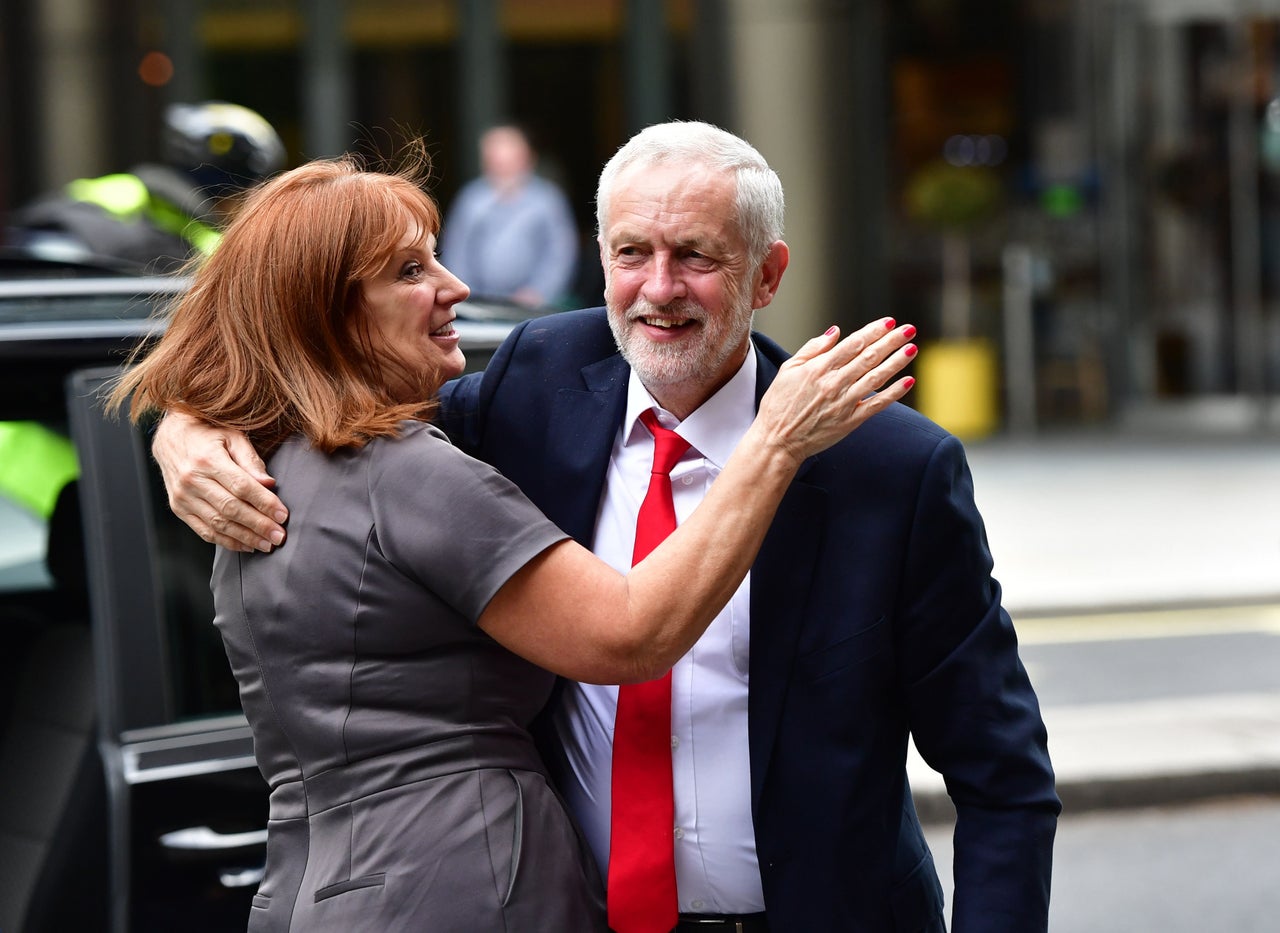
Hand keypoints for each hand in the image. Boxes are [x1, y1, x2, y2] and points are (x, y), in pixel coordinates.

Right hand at [152, 411, 287, 551]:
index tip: (283, 515)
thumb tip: (269, 484)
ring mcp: (183, 496)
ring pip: (218, 524)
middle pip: (231, 509)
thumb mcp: (232, 436)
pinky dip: (226, 541)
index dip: (264, 503)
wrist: (170, 437)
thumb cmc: (208, 434)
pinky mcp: (179, 508)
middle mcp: (192, 480)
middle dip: (258, 525)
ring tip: (267, 544)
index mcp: (208, 459)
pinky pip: (204, 531)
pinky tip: (246, 546)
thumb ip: (251, 460)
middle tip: (279, 537)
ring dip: (245, 538)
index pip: (242, 487)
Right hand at [754, 318, 916, 464]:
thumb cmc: (779, 404)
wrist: (778, 440)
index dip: (873, 331)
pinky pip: (876, 404)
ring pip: (876, 377)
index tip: (889, 322)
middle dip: (891, 341)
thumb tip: (836, 331)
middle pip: (869, 357)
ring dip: (897, 361)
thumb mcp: (788, 369)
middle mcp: (834, 383)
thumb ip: (813, 349)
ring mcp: (844, 402)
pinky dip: (893, 393)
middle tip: (909, 329)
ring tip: (912, 348)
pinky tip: (908, 381)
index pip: (853, 344)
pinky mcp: (850, 421)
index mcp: (819, 368)